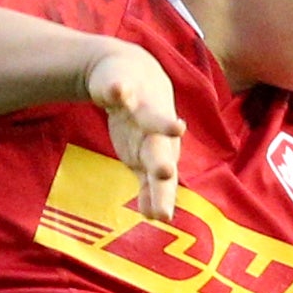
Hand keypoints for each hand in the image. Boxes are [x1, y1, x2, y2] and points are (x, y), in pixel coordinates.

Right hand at [81, 43, 183, 221]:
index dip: (163, 196)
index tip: (162, 216)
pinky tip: (116, 92)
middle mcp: (156, 131)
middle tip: (166, 174)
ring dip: (161, 122)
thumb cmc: (142, 124)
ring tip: (176, 127)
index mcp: (159, 152)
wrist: (131, 73)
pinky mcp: (122, 84)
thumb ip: (150, 186)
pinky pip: (120, 87)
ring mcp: (140, 105)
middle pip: (159, 151)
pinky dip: (118, 90)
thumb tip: (155, 218)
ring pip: (150, 116)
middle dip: (162, 162)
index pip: (163, 180)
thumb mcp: (144, 157)